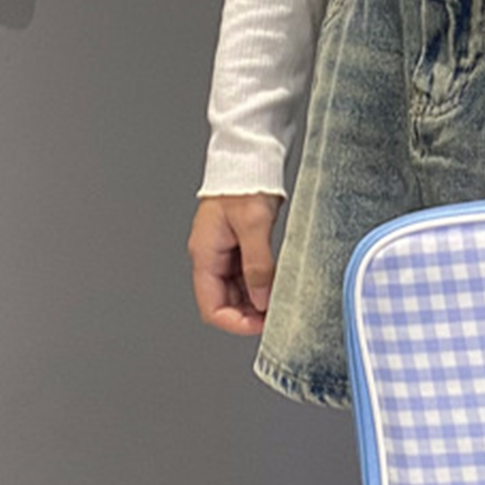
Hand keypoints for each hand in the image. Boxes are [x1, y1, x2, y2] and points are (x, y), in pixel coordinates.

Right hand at [188, 191, 283, 335]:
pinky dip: (260, 287)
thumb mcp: (253, 226)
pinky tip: (277, 287)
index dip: (235, 322)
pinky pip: (246, 278)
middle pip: (224, 304)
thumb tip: (264, 299)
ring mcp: (224, 254)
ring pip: (237, 293)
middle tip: (276, 316)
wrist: (249, 159)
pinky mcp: (238, 248)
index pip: (212, 307)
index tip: (261, 324)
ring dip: (256, 302)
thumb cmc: (244, 184)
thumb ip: (258, 266)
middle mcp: (210, 257)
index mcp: (204, 254)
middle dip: (248, 315)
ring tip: (279, 303)